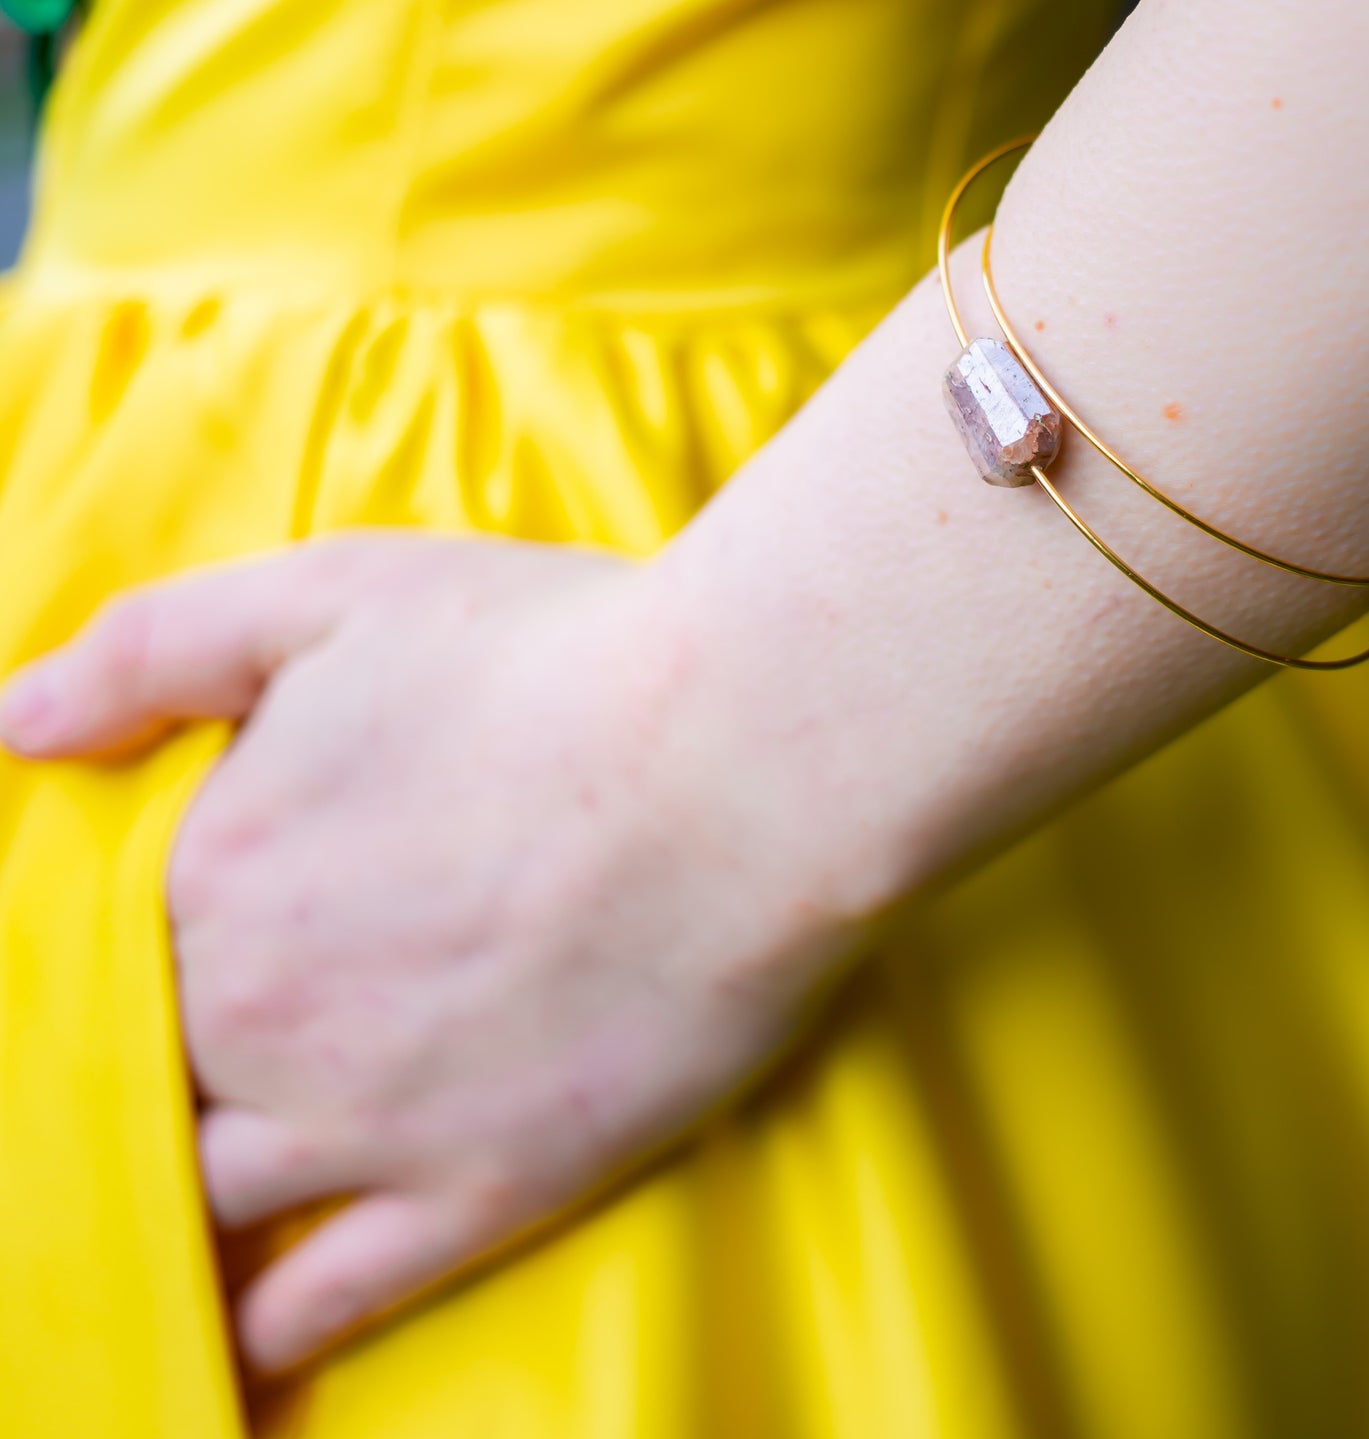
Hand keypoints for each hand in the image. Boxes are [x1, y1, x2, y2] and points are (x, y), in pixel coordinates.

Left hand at [0, 534, 859, 1372]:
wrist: (742, 760)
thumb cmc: (548, 655)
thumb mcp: (333, 594)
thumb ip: (157, 649)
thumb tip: (14, 724)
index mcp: (210, 875)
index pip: (99, 945)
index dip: (121, 943)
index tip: (158, 942)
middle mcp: (256, 1018)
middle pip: (149, 1071)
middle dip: (153, 1058)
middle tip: (209, 1035)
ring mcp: (365, 1122)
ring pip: (209, 1193)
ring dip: (187, 1188)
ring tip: (183, 1187)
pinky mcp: (482, 1188)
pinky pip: (330, 1297)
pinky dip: (269, 1321)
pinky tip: (251, 1327)